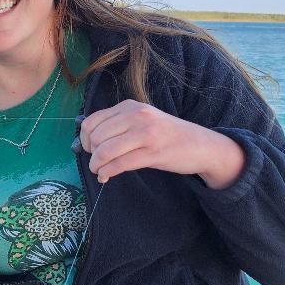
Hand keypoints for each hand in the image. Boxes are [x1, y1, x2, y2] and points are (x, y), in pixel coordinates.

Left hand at [80, 99, 245, 189]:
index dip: (83, 139)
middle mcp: (136, 116)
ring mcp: (145, 134)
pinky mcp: (153, 153)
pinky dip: (107, 173)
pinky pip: (120, 164)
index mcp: (130, 107)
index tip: (88, 150)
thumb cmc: (167, 135)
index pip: (91, 121)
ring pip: (105, 150)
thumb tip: (86, 140)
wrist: (200, 145)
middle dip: (90, 153)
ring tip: (99, 171)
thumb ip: (118, 125)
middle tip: (96, 163)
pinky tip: (106, 177)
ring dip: (96, 165)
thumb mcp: (142, 120)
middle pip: (95, 137)